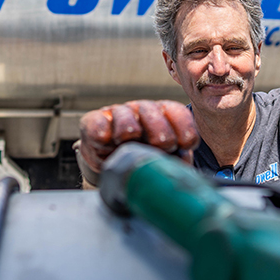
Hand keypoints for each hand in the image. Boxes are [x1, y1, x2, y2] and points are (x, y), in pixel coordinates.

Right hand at [79, 100, 198, 176]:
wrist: (112, 167)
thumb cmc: (146, 160)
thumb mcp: (166, 160)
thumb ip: (178, 159)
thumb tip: (182, 159)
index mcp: (165, 117)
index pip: (177, 113)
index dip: (184, 127)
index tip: (185, 144)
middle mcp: (143, 112)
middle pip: (153, 113)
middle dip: (160, 129)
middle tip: (161, 144)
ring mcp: (118, 116)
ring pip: (125, 115)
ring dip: (129, 127)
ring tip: (130, 137)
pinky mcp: (94, 123)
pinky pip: (96, 122)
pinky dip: (100, 130)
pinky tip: (105, 138)